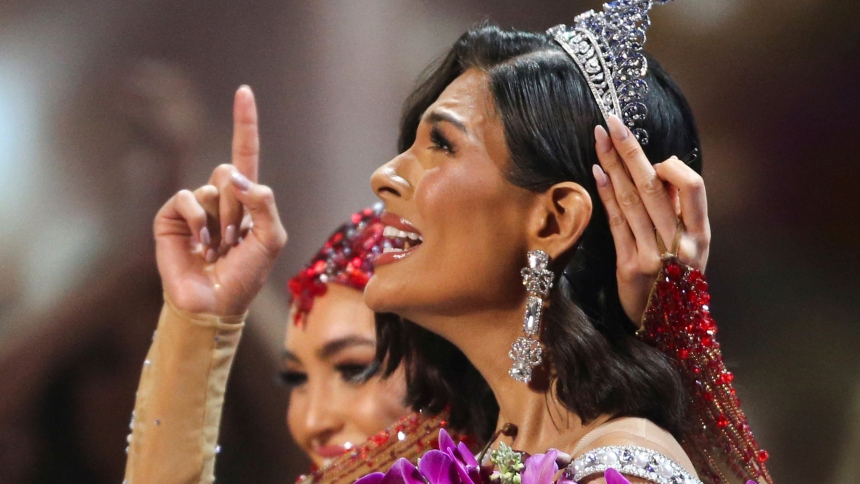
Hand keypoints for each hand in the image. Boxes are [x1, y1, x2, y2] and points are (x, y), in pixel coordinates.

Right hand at [153, 86, 287, 315]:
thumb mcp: (271, 239)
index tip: (244, 90)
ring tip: (218, 249)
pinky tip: (199, 246)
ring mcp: (194, 206)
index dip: (244, 123)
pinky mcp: (170, 217)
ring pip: (210, 188)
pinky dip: (197, 221)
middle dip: (237, 207)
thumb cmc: (246, 275)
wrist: (215, 303)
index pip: (245, 153)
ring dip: (220, 221)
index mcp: (246, 199)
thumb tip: (234, 176)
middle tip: (235, 238)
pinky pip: (186, 198)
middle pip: (230, 171)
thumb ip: (263, 203)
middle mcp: (219, 197)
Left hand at [592, 114, 709, 322]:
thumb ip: (680, 213)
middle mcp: (680, 244)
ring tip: (598, 138)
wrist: (667, 332)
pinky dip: (606, 195)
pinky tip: (597, 172)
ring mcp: (653, 255)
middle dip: (630, 151)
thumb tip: (659, 170)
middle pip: (652, 187)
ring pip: (631, 201)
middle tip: (611, 121)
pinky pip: (616, 223)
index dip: (672, 167)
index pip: (694, 189)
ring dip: (613, 165)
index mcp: (701, 235)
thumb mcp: (691, 250)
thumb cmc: (676, 283)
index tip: (655, 154)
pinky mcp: (628, 266)